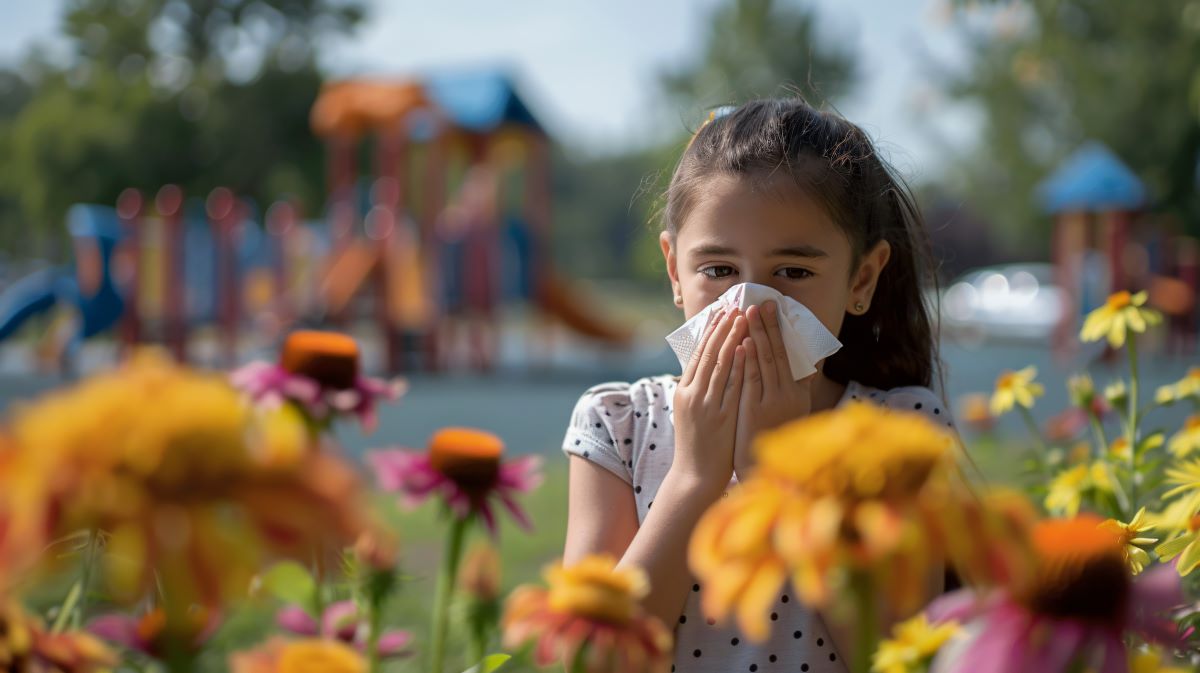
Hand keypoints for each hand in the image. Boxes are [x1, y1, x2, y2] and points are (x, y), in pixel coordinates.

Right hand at [670, 307, 748, 491]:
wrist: (694, 477)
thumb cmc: (697, 446)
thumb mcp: (691, 414)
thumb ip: (698, 391)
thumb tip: (708, 369)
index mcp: (683, 392)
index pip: (697, 354)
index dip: (709, 332)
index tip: (720, 312)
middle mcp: (692, 395)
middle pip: (707, 354)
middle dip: (721, 328)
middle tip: (733, 306)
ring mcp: (705, 405)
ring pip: (719, 365)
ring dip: (731, 339)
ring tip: (742, 318)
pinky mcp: (720, 417)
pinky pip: (731, 386)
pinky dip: (738, 365)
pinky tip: (745, 348)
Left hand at [734, 301, 812, 479]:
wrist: (760, 469)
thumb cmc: (772, 437)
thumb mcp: (791, 412)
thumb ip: (797, 388)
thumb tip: (809, 365)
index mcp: (798, 392)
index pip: (790, 354)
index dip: (781, 330)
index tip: (776, 308)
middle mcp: (790, 394)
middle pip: (780, 353)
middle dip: (770, 325)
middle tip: (763, 300)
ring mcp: (774, 402)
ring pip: (766, 362)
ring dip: (758, 335)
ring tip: (750, 313)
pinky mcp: (757, 410)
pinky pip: (753, 379)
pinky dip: (749, 359)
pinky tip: (744, 342)